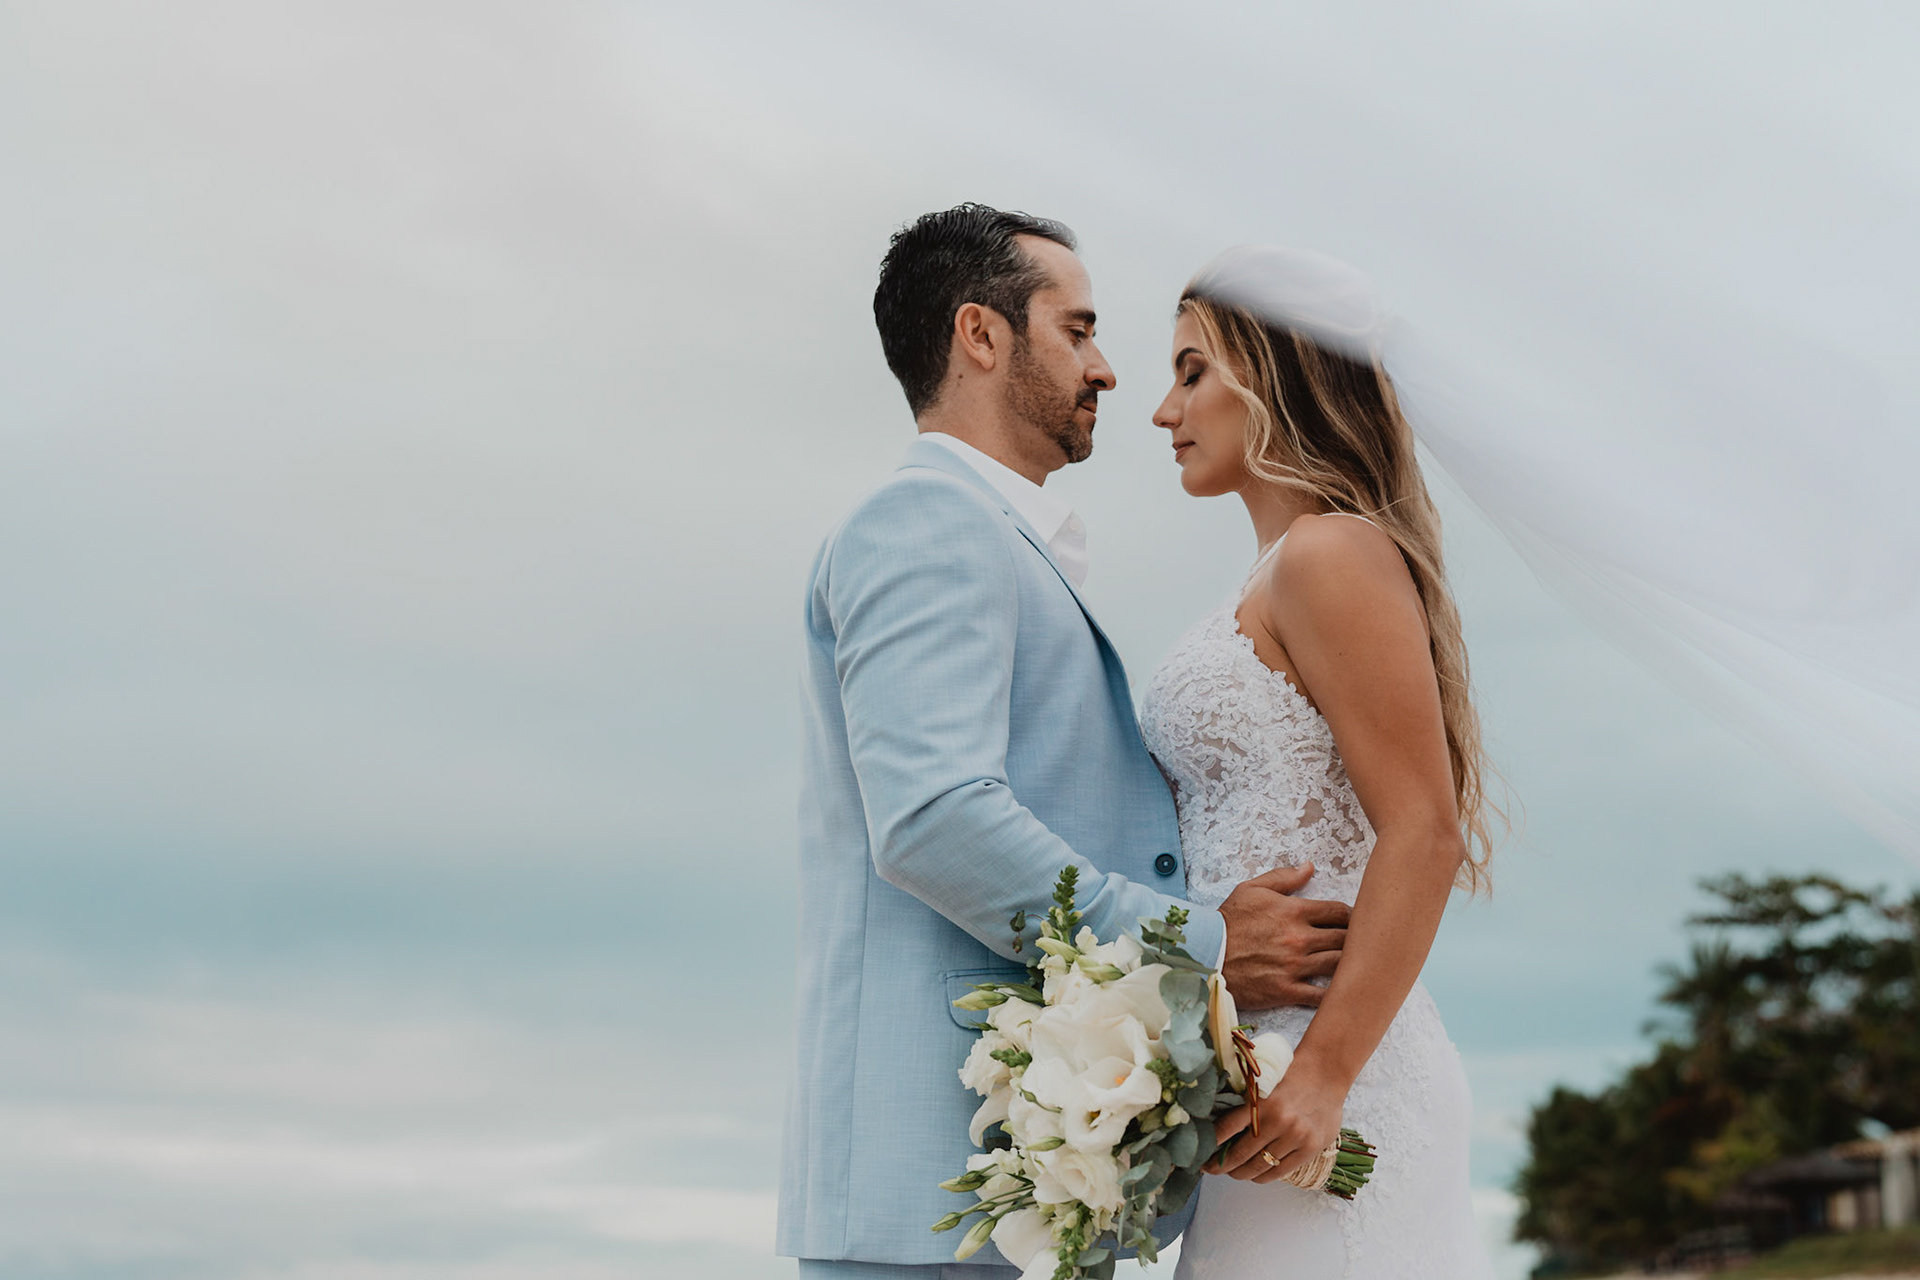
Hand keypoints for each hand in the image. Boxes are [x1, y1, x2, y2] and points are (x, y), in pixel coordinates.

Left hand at [1206, 1054, 1346, 1183]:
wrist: (1326, 1073)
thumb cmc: (1291, 1077)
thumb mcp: (1264, 1085)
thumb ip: (1247, 1106)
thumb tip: (1220, 1129)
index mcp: (1260, 1101)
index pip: (1227, 1129)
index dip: (1211, 1146)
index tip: (1201, 1156)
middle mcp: (1277, 1120)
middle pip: (1240, 1154)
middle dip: (1222, 1165)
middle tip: (1212, 1169)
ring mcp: (1295, 1136)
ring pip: (1260, 1166)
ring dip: (1242, 1173)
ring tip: (1233, 1173)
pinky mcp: (1310, 1148)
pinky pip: (1280, 1171)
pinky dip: (1264, 1176)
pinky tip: (1255, 1175)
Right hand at [1218, 863, 1347, 1011]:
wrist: (1205, 955)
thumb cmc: (1228, 921)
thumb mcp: (1252, 889)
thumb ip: (1284, 877)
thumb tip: (1309, 867)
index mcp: (1294, 911)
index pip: (1340, 911)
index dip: (1351, 916)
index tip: (1352, 921)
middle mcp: (1299, 938)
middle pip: (1346, 938)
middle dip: (1355, 939)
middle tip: (1358, 943)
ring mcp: (1294, 966)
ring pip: (1340, 965)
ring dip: (1348, 964)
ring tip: (1352, 964)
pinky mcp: (1287, 991)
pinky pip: (1322, 996)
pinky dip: (1335, 994)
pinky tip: (1339, 990)